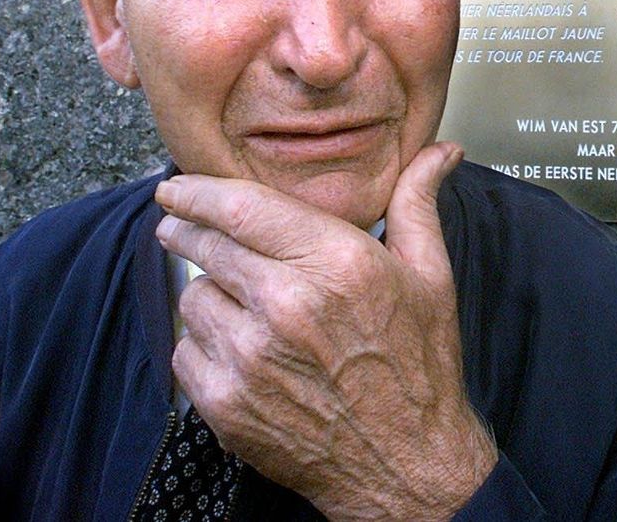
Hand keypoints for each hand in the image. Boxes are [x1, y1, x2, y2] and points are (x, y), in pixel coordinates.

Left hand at [154, 142, 496, 520]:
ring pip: (194, 296)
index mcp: (337, 263)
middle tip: (182, 228)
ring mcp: (250, 356)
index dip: (197, 191)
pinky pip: (187, 350)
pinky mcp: (225, 403)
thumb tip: (441, 151)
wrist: (407, 464)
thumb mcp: (430, 276)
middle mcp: (288, 304)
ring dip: (210, 293)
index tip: (175, 186)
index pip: (240, 207)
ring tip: (244, 306)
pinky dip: (204, 345)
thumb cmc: (419, 367)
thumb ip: (418, 203)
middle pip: (206, 246)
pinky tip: (242, 350)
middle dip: (188, 231)